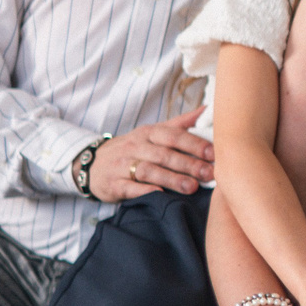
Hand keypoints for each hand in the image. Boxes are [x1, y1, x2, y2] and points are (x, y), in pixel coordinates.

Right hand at [80, 110, 213, 200]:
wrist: (92, 164)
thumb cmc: (132, 148)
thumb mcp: (152, 133)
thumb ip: (180, 124)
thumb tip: (208, 110)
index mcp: (148, 133)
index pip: (174, 135)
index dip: (194, 144)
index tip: (214, 153)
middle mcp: (136, 146)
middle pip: (164, 154)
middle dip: (188, 164)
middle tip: (210, 173)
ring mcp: (123, 165)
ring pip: (149, 170)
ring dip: (171, 178)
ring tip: (192, 187)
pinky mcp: (114, 184)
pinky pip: (130, 187)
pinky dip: (145, 191)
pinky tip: (160, 195)